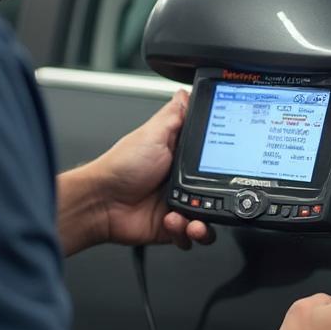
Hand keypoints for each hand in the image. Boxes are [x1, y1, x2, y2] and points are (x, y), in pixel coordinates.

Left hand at [93, 91, 214, 249]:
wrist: (100, 202)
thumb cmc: (120, 166)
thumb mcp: (152, 133)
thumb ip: (175, 114)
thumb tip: (187, 92)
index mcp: (181, 157)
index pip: (215, 159)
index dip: (225, 163)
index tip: (230, 166)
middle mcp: (183, 182)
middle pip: (219, 192)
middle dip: (220, 199)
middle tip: (211, 196)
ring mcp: (179, 205)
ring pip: (209, 219)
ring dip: (203, 222)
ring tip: (191, 218)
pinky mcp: (172, 227)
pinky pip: (192, 237)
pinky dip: (186, 234)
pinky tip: (173, 223)